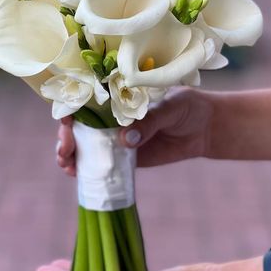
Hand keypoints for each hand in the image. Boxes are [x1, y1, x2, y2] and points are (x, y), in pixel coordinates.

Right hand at [56, 88, 212, 173]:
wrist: (204, 128)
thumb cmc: (187, 106)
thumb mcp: (170, 107)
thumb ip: (149, 121)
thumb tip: (125, 140)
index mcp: (118, 95)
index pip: (86, 98)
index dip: (70, 108)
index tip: (66, 120)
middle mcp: (111, 115)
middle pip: (78, 125)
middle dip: (66, 137)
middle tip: (66, 149)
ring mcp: (115, 137)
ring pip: (84, 145)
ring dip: (69, 155)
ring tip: (68, 164)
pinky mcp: (125, 157)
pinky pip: (102, 164)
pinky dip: (87, 170)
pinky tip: (77, 175)